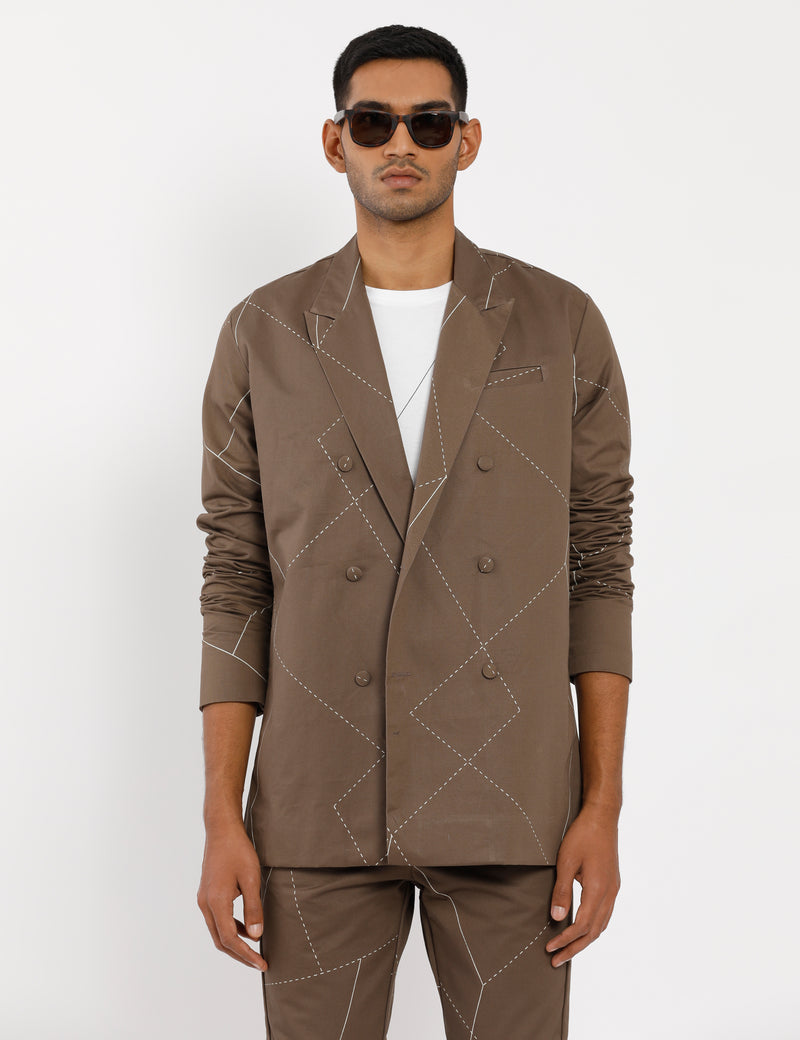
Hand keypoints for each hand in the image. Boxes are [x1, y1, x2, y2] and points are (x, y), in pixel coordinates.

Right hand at [197, 822, 268, 971]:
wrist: (221, 830)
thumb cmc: (238, 851)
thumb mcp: (251, 878)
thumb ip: (253, 908)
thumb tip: (256, 937)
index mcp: (215, 902)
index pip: (230, 939)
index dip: (246, 954)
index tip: (262, 963)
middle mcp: (205, 904)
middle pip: (221, 940)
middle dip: (240, 955)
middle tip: (259, 963)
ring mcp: (204, 900)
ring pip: (217, 932)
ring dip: (235, 943)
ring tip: (254, 950)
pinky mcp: (207, 895)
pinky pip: (217, 920)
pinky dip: (231, 929)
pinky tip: (246, 928)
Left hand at [545, 803, 620, 967]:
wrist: (602, 817)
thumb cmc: (582, 835)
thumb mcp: (567, 861)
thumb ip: (563, 890)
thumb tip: (557, 918)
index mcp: (599, 890)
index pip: (582, 926)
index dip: (566, 940)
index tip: (550, 948)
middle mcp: (610, 893)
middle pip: (594, 931)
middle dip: (575, 948)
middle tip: (556, 960)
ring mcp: (614, 889)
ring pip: (602, 924)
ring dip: (585, 940)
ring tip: (568, 950)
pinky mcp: (612, 883)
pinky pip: (605, 914)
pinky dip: (593, 927)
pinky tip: (583, 929)